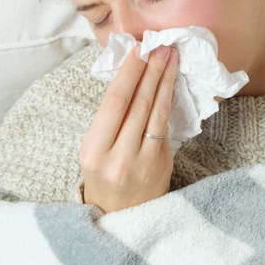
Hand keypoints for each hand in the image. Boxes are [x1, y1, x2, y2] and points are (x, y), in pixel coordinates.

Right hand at [80, 45, 177, 212]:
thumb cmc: (103, 178)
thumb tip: (130, 76)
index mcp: (93, 152)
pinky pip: (165, 127)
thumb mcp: (94, 151)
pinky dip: (168, 102)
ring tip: (171, 58)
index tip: (138, 50)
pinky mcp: (162, 167)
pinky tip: (172, 84)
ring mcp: (142, 163)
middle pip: (137, 104)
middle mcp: (117, 158)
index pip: (114, 102)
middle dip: (150, 70)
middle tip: (161, 46)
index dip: (128, 73)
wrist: (119, 218)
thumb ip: (109, 121)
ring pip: (155, 113)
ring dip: (164, 81)